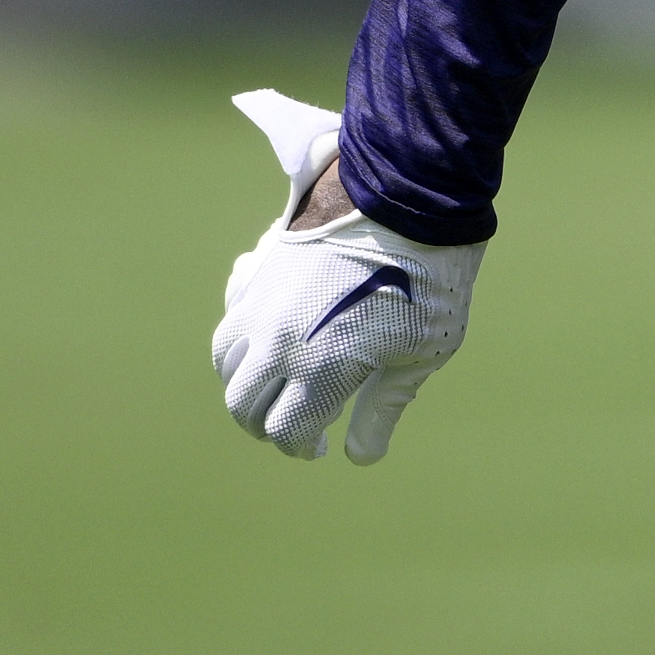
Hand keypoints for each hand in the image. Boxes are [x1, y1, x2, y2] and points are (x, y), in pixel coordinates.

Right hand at [212, 89, 478, 463]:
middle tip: (293, 425)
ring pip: (226, 358)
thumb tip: (360, 456)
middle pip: (243, 403)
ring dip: (243, 380)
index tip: (321, 447)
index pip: (285, 430)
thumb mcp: (421, 353)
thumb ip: (384, 408)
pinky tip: (266, 332)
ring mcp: (262, 302)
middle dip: (263, 423)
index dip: (301, 447)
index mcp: (318, 369)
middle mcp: (277, 340)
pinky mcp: (260, 270)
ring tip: (274, 385)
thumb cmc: (427, 279)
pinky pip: (231, 312)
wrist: (406, 197)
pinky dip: (240, 332)